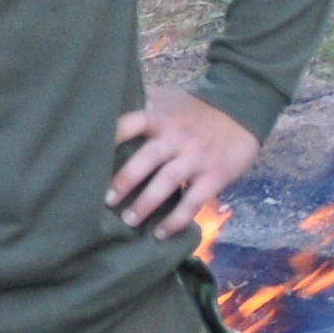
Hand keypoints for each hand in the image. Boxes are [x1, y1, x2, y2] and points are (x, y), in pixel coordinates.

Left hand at [106, 87, 259, 239]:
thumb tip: (101, 115)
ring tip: (129, 221)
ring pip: (168, 182)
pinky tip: (160, 233)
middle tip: (107, 200)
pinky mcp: (214, 176)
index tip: (90, 156)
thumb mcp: (168, 99)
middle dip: (125, 180)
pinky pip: (193, 201)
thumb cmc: (196, 109)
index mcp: (161, 117)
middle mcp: (177, 136)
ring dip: (146, 203)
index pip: (130, 124)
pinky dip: (176, 220)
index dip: (110, 138)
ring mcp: (196, 157)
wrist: (243, 110)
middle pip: (147, 158)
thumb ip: (141, 108)